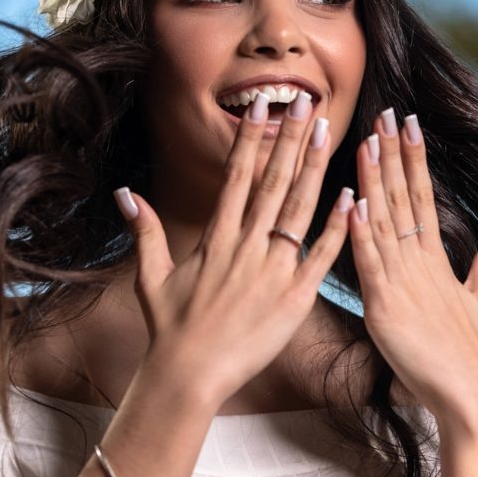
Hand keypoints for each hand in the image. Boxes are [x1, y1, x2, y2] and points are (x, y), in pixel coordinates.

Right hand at [112, 90, 353, 408]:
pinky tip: (351, 197)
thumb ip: (145, 231)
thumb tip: (125, 193)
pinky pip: (320, 257)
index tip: (263, 107)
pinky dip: (337, 227)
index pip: (237, 177)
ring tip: (329, 132)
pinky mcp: (294, 298)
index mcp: (216, 238)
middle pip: (273, 182)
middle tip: (307, 101)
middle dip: (291, 139)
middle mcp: (245, 247)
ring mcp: (272, 271)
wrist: (188, 375)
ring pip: (299, 209)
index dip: (251, 140)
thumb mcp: (150, 276)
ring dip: (315, 168)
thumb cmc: (170, 329)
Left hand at [348, 108, 477, 433]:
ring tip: (367, 141)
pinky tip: (353, 201)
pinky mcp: (385, 308)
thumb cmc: (472, 354)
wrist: (471, 394)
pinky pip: (369, 263)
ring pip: (383, 222)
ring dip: (373, 180)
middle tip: (385, 113)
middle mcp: (419, 264)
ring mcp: (402, 284)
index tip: (409, 124)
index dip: (415, 158)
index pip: (424, 196)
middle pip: (404, 198)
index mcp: (437, 260)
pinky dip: (360, 232)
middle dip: (393, 154)